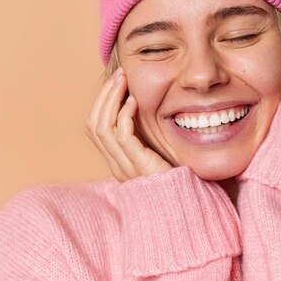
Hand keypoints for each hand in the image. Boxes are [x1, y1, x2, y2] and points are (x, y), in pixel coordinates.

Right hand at [84, 67, 171, 181]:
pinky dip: (125, 114)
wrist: (187, 204)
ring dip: (111, 99)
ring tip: (123, 80)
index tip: (117, 83)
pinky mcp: (138, 166)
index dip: (102, 103)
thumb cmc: (178, 179)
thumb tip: (142, 109)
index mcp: (117, 161)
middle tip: (119, 75)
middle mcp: (116, 164)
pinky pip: (122, 136)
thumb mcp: (157, 153)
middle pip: (93, 124)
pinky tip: (134, 101)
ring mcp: (124, 166)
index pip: (95, 128)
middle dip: (104, 96)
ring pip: (102, 127)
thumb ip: (147, 138)